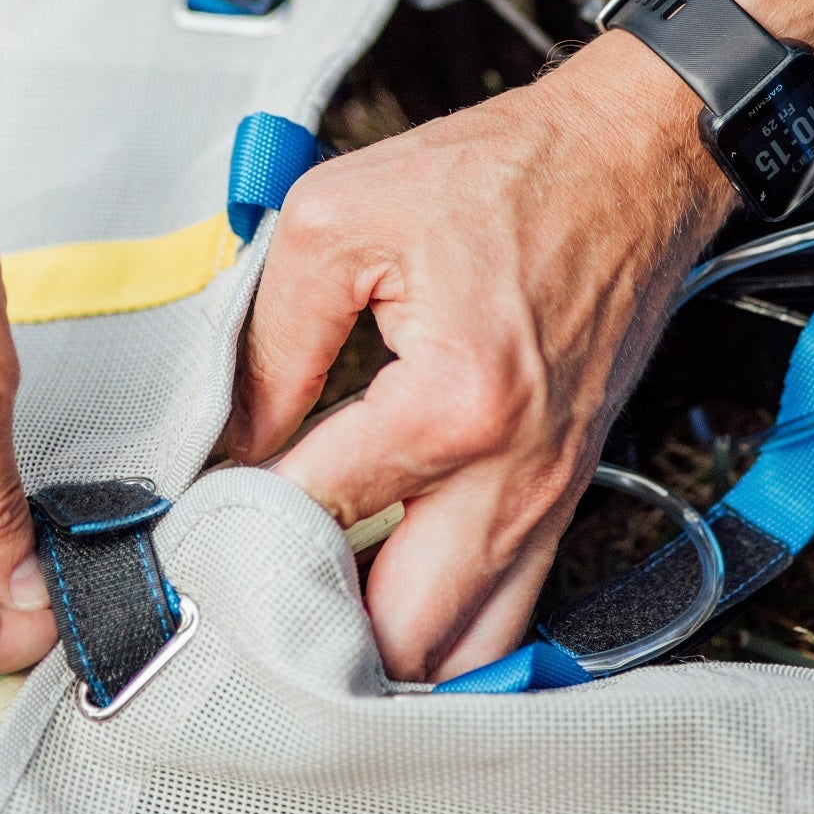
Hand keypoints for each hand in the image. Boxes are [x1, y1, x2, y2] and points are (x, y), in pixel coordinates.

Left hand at [232, 31, 734, 680]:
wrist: (634, 158)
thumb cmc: (506, 172)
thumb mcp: (341, 217)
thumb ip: (266, 340)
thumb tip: (223, 441)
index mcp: (449, 401)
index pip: (307, 517)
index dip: (224, 530)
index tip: (180, 530)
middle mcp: (511, 473)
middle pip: (395, 639)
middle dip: (304, 639)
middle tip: (237, 604)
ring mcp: (549, 495)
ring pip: (460, 655)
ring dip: (377, 655)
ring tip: (303, 619)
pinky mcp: (566, 493)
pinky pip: (506, 612)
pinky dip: (441, 634)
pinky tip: (381, 607)